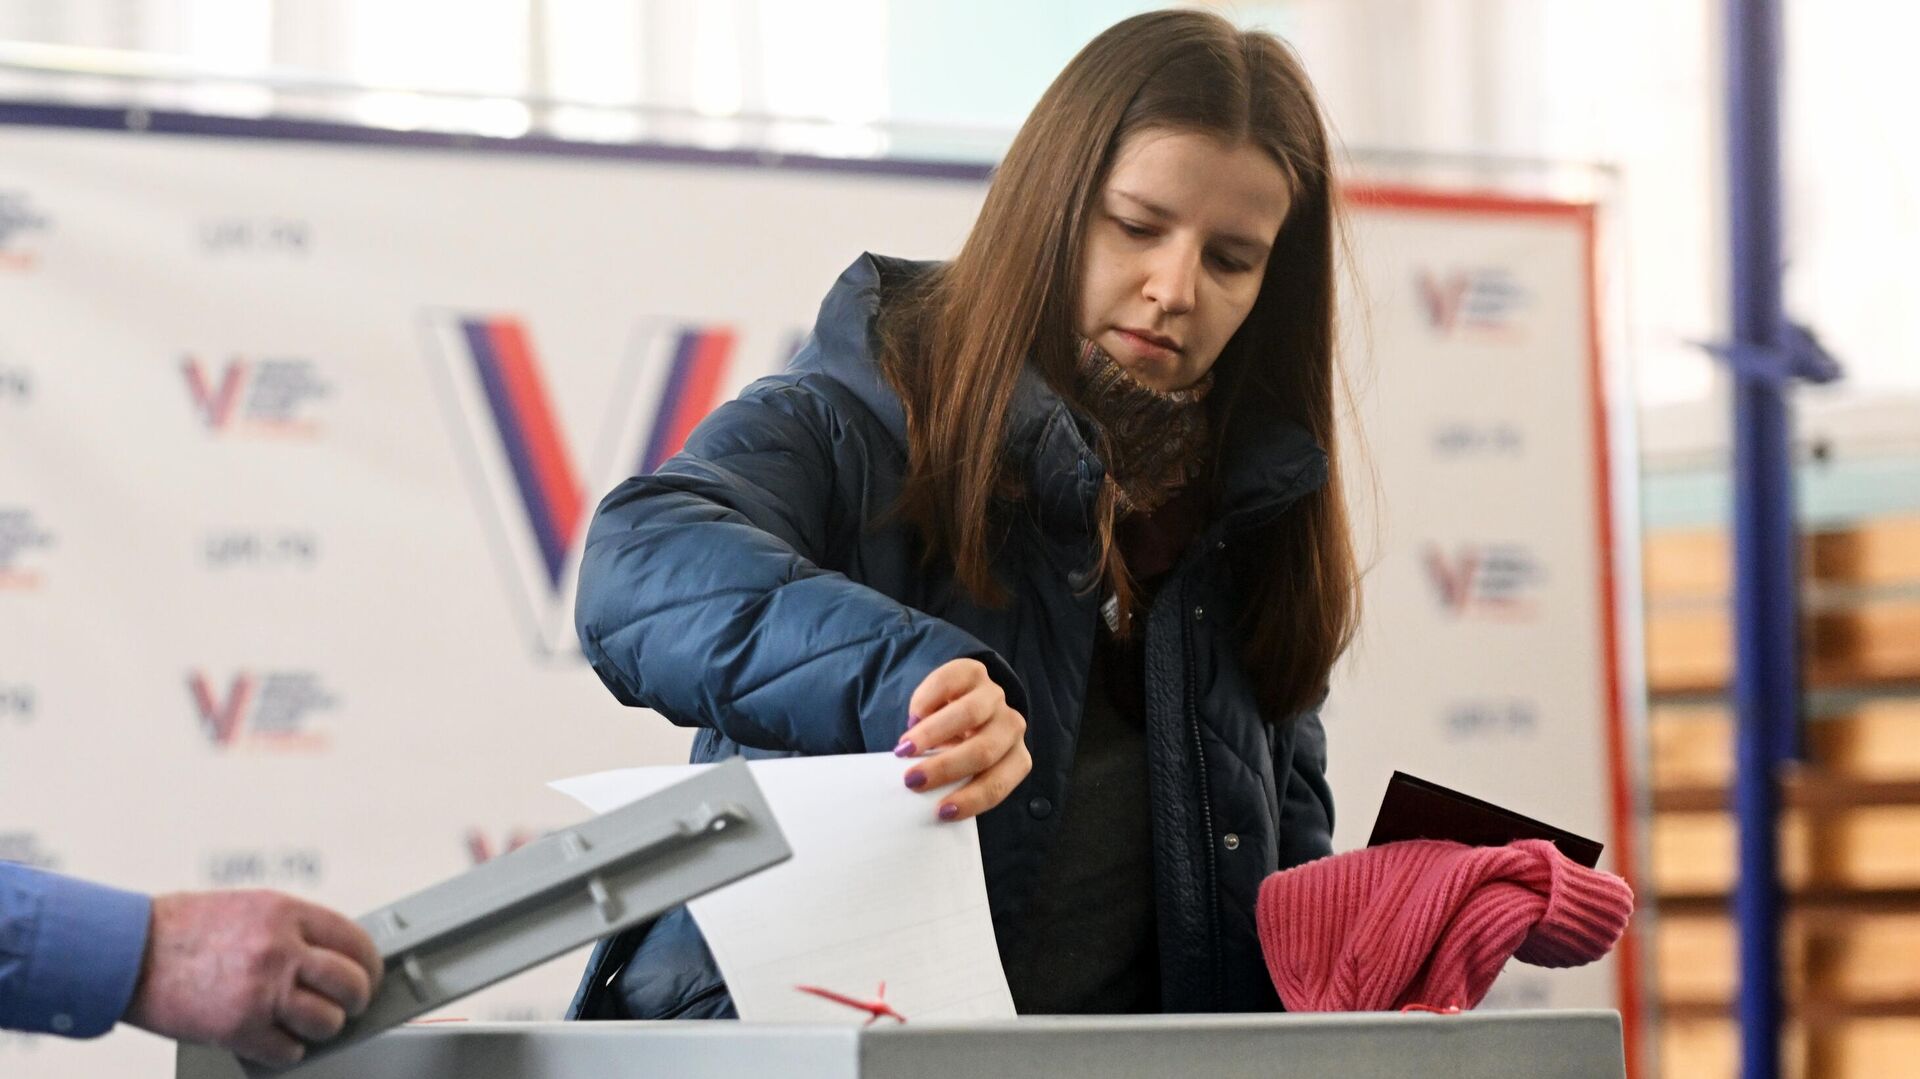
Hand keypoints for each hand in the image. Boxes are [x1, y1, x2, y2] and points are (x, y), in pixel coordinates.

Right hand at [125, 890, 383, 1066]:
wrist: (126, 952)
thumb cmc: (183, 929)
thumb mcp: (249, 908)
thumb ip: (292, 929)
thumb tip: (332, 957)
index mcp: (286, 913)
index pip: (355, 941)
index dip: (369, 964)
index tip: (368, 976)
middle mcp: (279, 949)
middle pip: (351, 983)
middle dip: (357, 1000)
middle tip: (349, 1006)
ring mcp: (261, 989)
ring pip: (327, 1021)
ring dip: (324, 1028)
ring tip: (310, 1025)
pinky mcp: (239, 1027)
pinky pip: (288, 1051)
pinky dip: (289, 1051)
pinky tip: (278, 1042)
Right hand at [896, 658, 1030, 821]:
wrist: (958, 702)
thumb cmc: (956, 746)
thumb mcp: (960, 766)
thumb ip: (953, 780)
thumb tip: (923, 797)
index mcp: (1015, 757)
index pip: (999, 782)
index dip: (973, 798)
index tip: (942, 811)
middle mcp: (1011, 725)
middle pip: (984, 749)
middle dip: (946, 768)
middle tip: (912, 780)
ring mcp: (994, 695)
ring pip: (969, 714)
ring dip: (932, 735)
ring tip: (904, 750)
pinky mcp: (972, 671)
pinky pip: (950, 683)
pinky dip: (927, 702)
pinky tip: (913, 718)